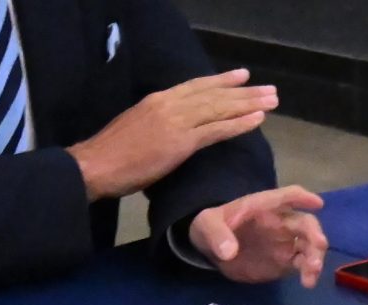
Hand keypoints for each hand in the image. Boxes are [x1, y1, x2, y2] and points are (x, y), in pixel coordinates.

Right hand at [65, 69, 275, 200]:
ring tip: (271, 101)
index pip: (195, 86)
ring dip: (248, 104)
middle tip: (269, 89)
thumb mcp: (139, 127)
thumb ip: (160, 122)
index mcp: (158, 100)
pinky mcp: (180, 142)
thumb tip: (176, 127)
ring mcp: (176, 122)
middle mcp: (169, 104)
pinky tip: (256, 120)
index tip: (242, 76)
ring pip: (219, 108)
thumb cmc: (114, 153)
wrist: (96, 164)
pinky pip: (216, 130)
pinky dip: (238, 124)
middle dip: (243, 91)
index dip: (221, 81)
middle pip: (213, 94)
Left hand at [188, 186, 327, 285]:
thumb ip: (216, 233)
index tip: (318, 204)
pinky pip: (303, 265)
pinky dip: (309, 273)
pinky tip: (308, 283)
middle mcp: (281, 223)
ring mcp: (285, 243)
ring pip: (310, 246)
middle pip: (306, 223)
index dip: (303, 198)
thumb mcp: (206, 224)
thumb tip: (229, 251)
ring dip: (315, 257)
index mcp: (264, 207)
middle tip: (318, 247)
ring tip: (312, 271)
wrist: (210, 251)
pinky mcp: (285, 263)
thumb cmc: (211, 228)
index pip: (287, 197)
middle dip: (315, 234)